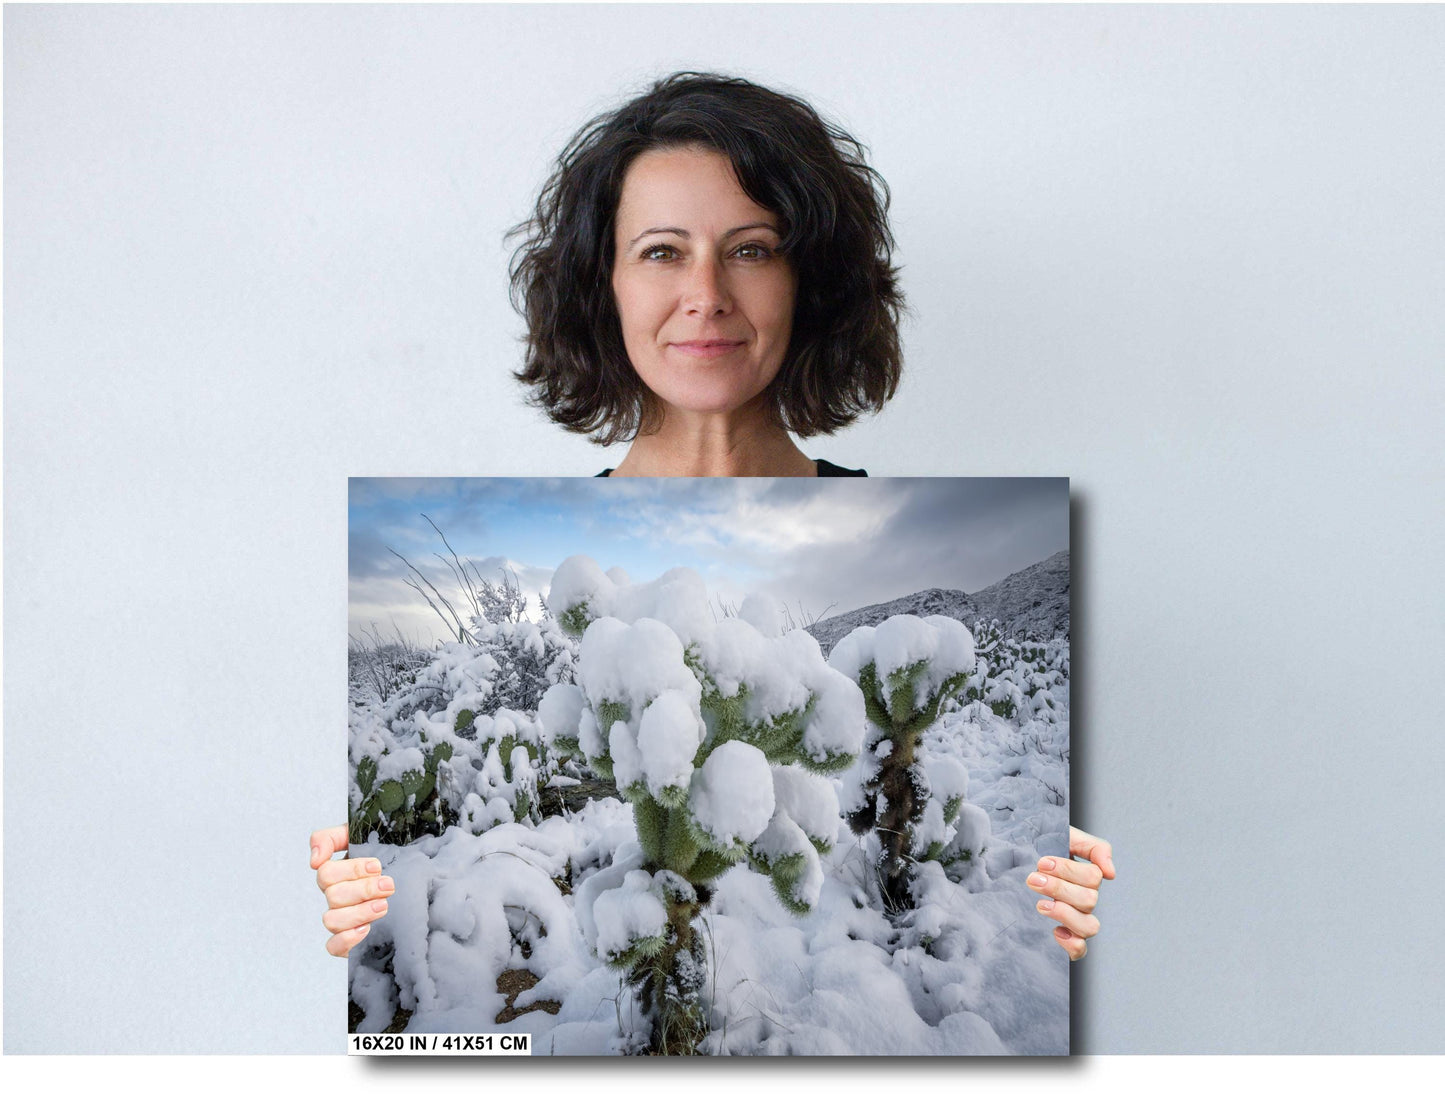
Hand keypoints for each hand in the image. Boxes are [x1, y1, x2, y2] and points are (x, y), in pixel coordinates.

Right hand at [310, 825, 394, 957]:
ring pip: (332, 920)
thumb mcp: (364, 837)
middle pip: (333, 896)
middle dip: (363, 889)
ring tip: (384, 905)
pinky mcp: (348, 941)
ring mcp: (341, 919)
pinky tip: (366, 929)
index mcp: (338, 874)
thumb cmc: (390, 857)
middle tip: (388, 885)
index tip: (376, 866)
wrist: (420, 881)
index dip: (351, 869)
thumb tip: (314, 859)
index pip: (326, 872)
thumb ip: (332, 837)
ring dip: (359, 912)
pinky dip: (346, 939)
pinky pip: (333, 946)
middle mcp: (337, 897)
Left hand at [1027, 826, 1114, 960]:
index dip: (1068, 870)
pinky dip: (1072, 944)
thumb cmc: (1040, 846)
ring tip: (1040, 904)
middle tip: (1033, 878)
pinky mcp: (1064, 936)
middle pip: (1089, 901)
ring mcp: (1075, 919)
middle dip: (1058, 888)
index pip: (1093, 878)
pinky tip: (1056, 931)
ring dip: (1065, 914)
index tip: (1042, 862)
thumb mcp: (1067, 836)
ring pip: (1089, 927)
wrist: (1012, 858)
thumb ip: (1094, 847)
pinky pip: (1079, 950)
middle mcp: (1084, 899)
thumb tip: (1111, 873)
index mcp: (1087, 876)